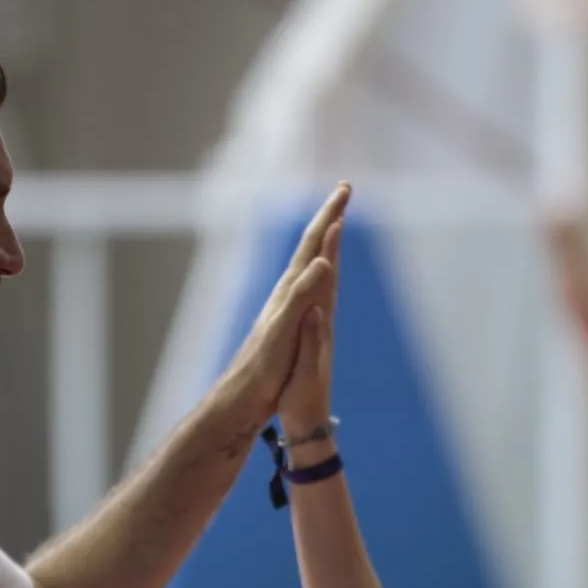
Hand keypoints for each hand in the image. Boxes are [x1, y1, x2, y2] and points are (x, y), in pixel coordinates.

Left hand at [221, 182, 349, 424]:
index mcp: (292, 293)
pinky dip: (319, 269)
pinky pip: (309, 284)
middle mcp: (289, 294)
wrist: (241, 398)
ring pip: (310, 263)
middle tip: (344, 191)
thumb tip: (324, 261)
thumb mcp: (286, 332)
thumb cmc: (264, 369)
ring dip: (324, 240)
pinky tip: (317, 273)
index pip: (315, 245)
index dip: (330, 216)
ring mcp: (288, 307)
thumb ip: (304, 297)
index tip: (345, 189)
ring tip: (335, 222)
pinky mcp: (289, 322)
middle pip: (312, 246)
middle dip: (330, 217)